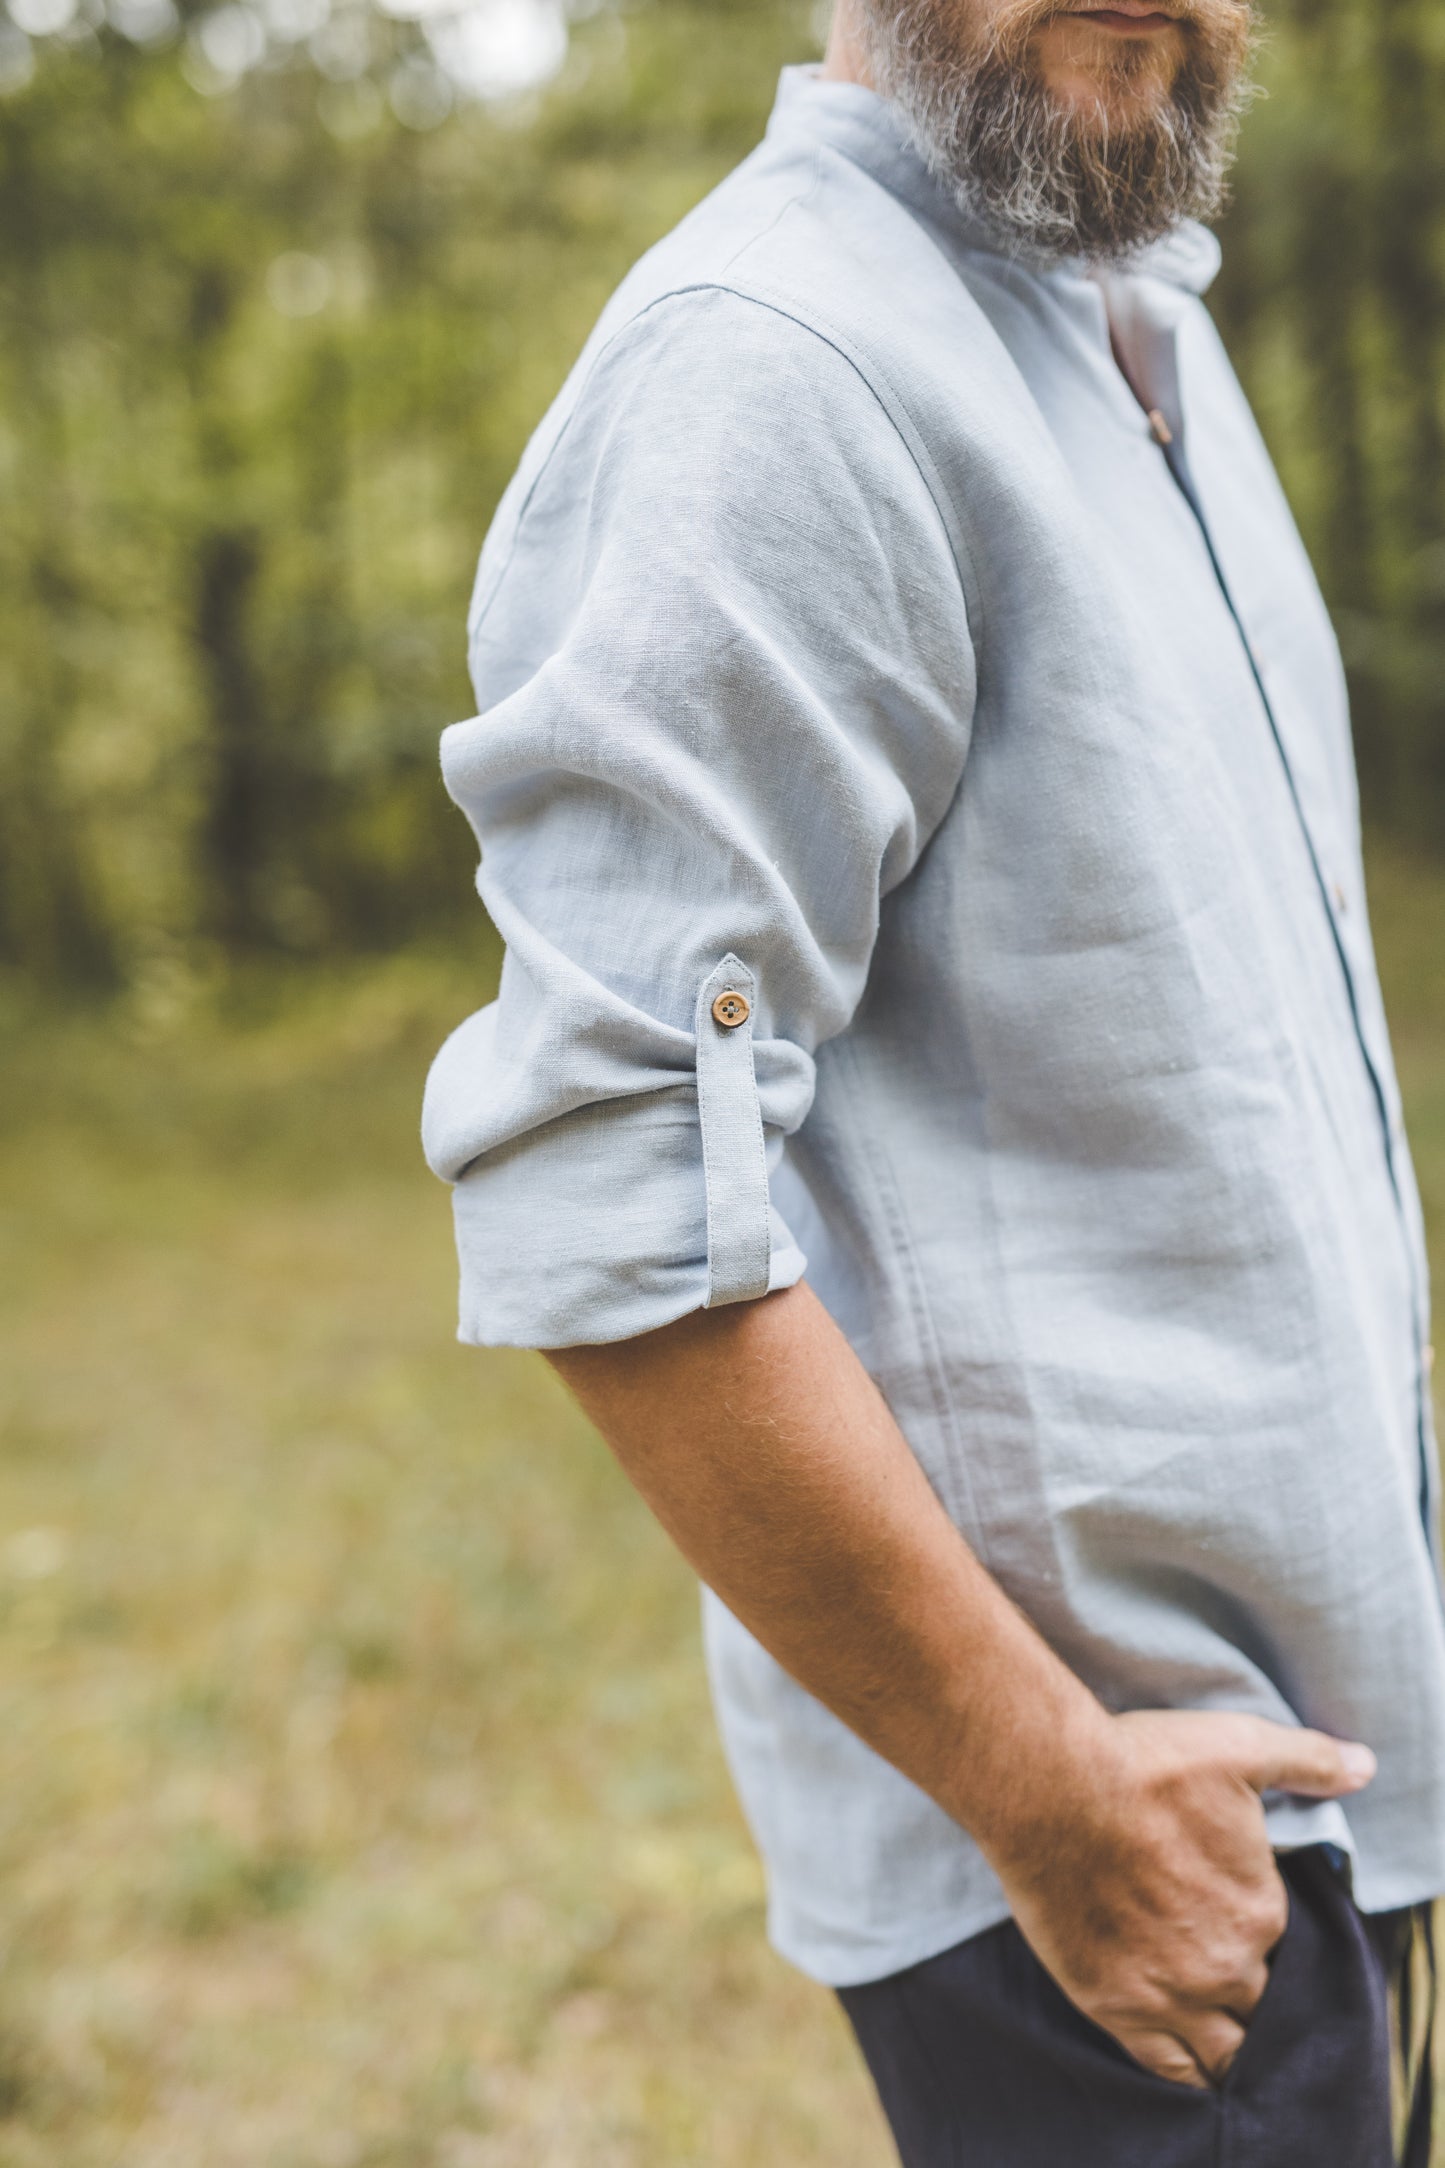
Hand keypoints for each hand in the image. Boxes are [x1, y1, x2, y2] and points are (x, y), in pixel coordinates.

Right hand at [992, 1710, 1376, 2088]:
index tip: (1232, 1910)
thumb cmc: (1144, 1765)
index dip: (1258, 1929)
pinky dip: (1188, 2071)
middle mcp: (1226, 1965)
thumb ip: (1307, 1760)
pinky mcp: (1117, 2008)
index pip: (1278, 1943)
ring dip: (1229, 2040)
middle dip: (1247, 1987)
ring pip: (1225, 2048)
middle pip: (1256, 2000)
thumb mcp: (1239, 1745)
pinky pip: (1170, 2068)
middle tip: (1218, 1962)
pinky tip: (1188, 2062)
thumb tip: (1363, 1768)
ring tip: (1213, 2021)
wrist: (1052, 1789)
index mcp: (1261, 1910)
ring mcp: (1171, 1994)